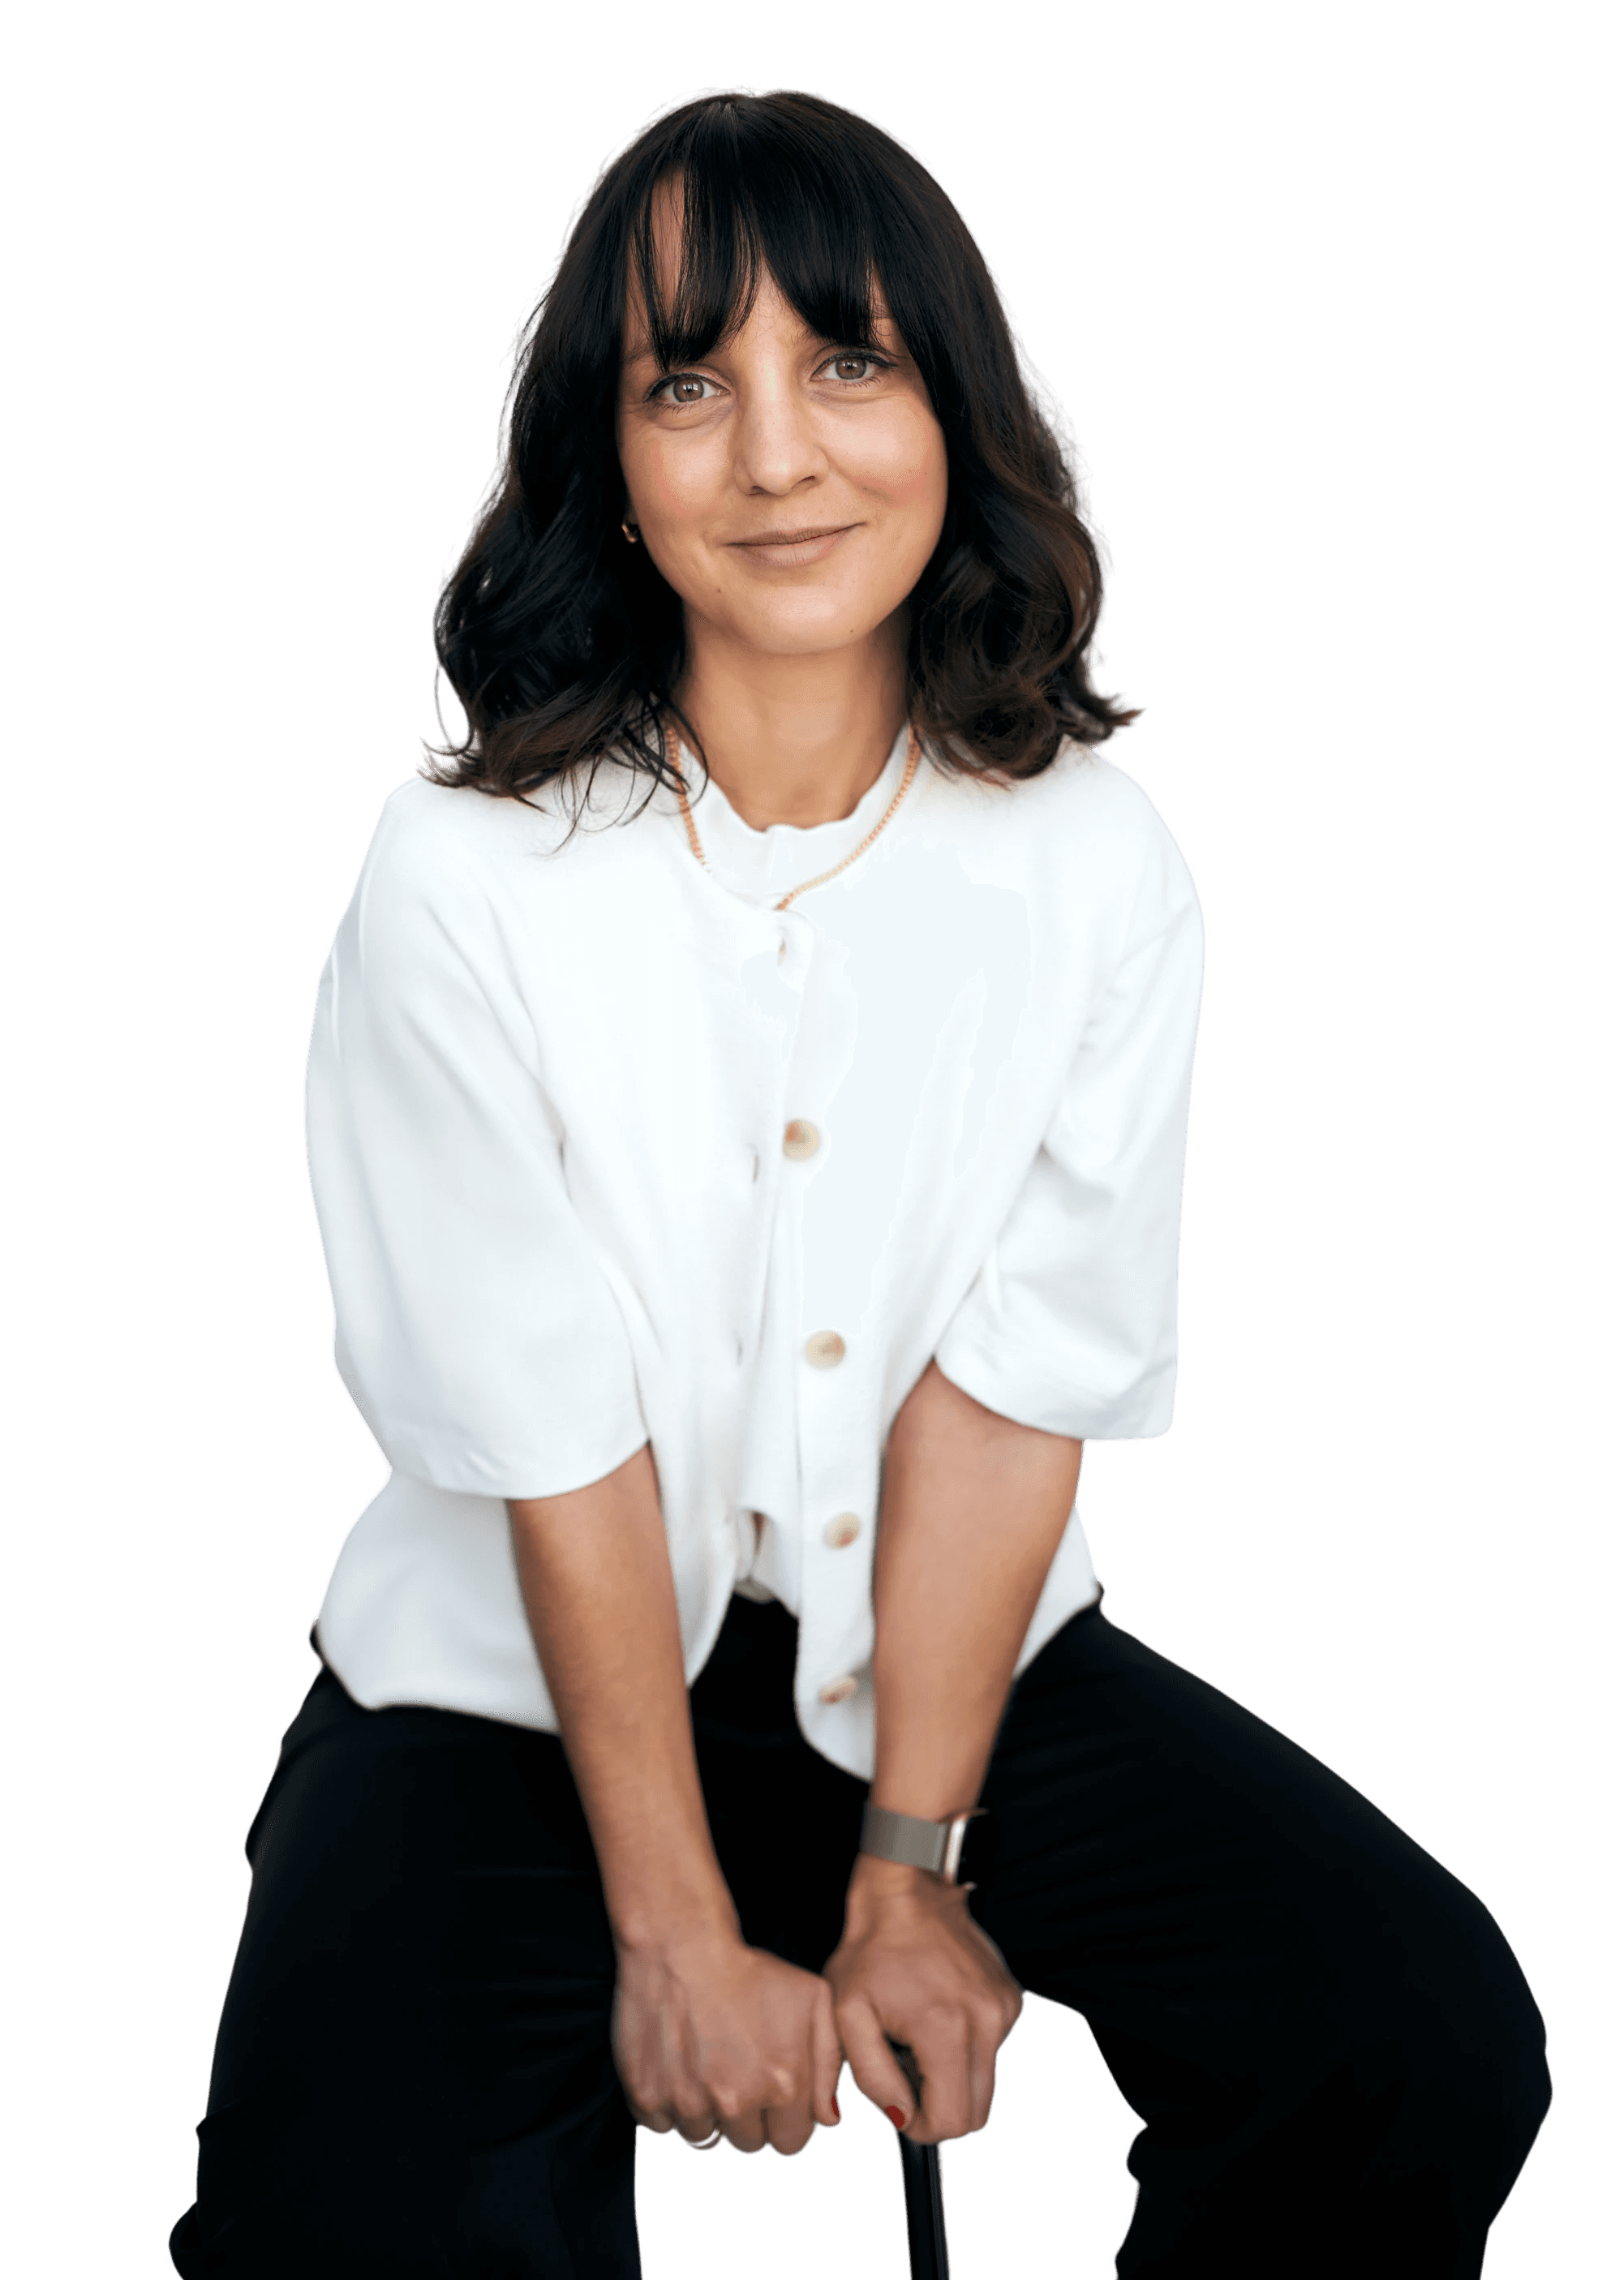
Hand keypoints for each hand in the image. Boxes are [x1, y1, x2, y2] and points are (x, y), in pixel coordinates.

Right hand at [612, 1917, 844, 2156]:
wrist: (682, 1945)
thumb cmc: (748, 1970)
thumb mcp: (812, 1999)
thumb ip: (829, 2063)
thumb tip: (828, 2120)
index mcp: (782, 2086)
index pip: (790, 2142)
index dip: (784, 2117)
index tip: (772, 2088)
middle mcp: (735, 2104)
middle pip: (748, 2144)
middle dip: (749, 2117)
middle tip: (738, 2071)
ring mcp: (688, 2104)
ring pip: (705, 2138)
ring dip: (709, 2114)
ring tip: (708, 2065)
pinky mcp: (648, 2097)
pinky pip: (664, 2126)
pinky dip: (670, 2105)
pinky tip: (679, 2066)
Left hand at [823, 1856, 1023, 2143]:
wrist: (906, 1892)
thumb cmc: (872, 1948)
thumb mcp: (848, 2014)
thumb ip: (871, 2076)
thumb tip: (900, 2116)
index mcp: (946, 2028)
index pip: (953, 2121)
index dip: (920, 2126)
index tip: (899, 2101)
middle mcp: (987, 2021)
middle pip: (977, 2113)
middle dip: (938, 2106)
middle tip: (905, 2069)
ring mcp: (1004, 2009)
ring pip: (985, 2083)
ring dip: (952, 2077)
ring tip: (917, 2038)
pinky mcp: (1010, 1999)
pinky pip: (992, 2050)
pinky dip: (965, 2048)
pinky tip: (936, 2017)